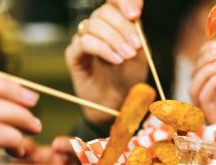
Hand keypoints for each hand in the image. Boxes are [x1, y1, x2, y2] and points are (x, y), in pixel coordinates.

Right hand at [65, 0, 147, 123]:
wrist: (117, 102)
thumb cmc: (129, 78)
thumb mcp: (141, 56)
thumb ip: (137, 35)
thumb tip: (133, 16)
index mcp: (116, 22)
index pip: (115, 1)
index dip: (124, 2)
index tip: (135, 14)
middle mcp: (99, 27)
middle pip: (104, 12)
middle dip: (123, 28)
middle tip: (135, 47)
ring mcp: (84, 39)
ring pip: (94, 25)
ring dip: (113, 40)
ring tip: (126, 57)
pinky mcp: (74, 54)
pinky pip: (84, 42)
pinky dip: (102, 49)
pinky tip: (116, 60)